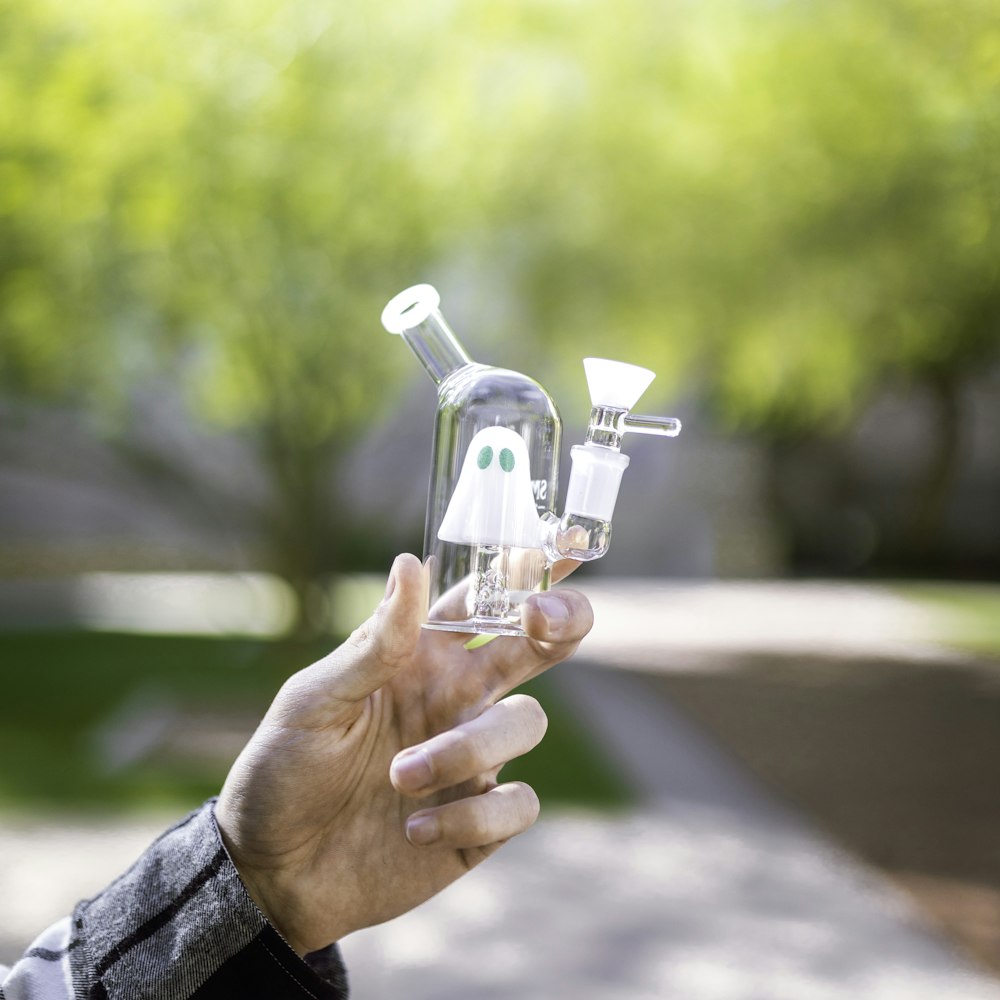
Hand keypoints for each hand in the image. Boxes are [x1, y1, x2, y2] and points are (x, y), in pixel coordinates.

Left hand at [215, 553, 592, 954]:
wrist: (270, 872)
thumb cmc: (283, 771)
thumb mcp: (314, 699)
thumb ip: (373, 642)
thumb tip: (410, 563)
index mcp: (421, 659)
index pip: (485, 601)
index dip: (527, 568)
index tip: (567, 539)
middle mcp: (459, 700)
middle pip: (541, 646)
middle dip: (561, 622)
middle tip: (542, 620)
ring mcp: (474, 760)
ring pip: (526, 724)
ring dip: (467, 749)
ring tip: (397, 778)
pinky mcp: (480, 824)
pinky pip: (518, 804)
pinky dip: (472, 815)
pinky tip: (414, 831)